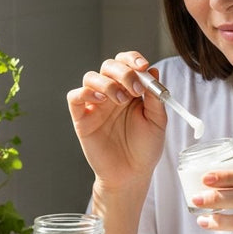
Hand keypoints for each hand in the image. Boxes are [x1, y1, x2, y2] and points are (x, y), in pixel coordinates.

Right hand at [66, 51, 167, 192]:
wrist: (132, 174)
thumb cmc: (145, 148)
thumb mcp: (157, 121)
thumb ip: (155, 97)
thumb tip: (153, 70)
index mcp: (131, 90)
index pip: (127, 63)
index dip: (133, 59)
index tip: (143, 67)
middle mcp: (112, 93)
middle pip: (109, 66)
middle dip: (123, 72)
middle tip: (136, 89)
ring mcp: (95, 105)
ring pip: (91, 77)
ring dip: (107, 83)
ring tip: (122, 101)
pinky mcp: (82, 118)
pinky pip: (74, 97)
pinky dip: (85, 93)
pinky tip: (101, 101)